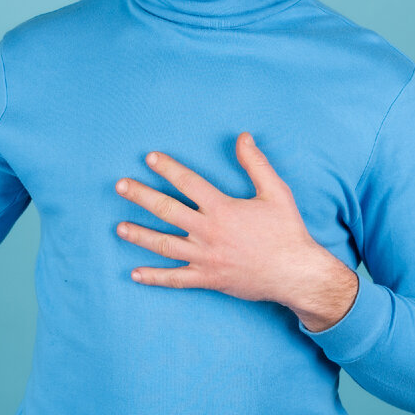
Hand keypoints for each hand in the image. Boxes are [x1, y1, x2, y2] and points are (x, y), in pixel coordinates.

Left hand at [115, 132, 357, 328]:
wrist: (295, 274)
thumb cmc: (287, 231)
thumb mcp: (276, 192)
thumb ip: (256, 163)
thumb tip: (243, 137)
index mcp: (223, 209)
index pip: (188, 183)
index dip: (168, 168)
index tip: (149, 158)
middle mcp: (209, 232)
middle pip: (167, 210)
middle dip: (141, 196)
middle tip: (120, 186)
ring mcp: (205, 257)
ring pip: (164, 245)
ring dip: (140, 235)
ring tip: (119, 227)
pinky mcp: (208, 278)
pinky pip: (176, 279)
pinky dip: (154, 278)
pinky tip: (134, 274)